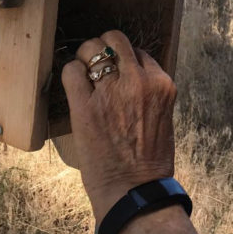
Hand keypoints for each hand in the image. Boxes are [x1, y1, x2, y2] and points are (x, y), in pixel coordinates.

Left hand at [60, 30, 177, 218]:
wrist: (135, 192)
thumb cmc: (150, 163)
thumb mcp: (162, 118)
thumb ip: (149, 94)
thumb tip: (130, 81)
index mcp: (161, 85)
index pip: (139, 53)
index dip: (125, 61)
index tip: (117, 72)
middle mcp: (139, 81)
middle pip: (115, 40)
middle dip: (103, 48)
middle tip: (95, 64)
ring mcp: (111, 91)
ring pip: (91, 48)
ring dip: (84, 57)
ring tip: (82, 74)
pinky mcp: (85, 105)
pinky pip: (71, 71)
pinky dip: (70, 74)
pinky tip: (73, 88)